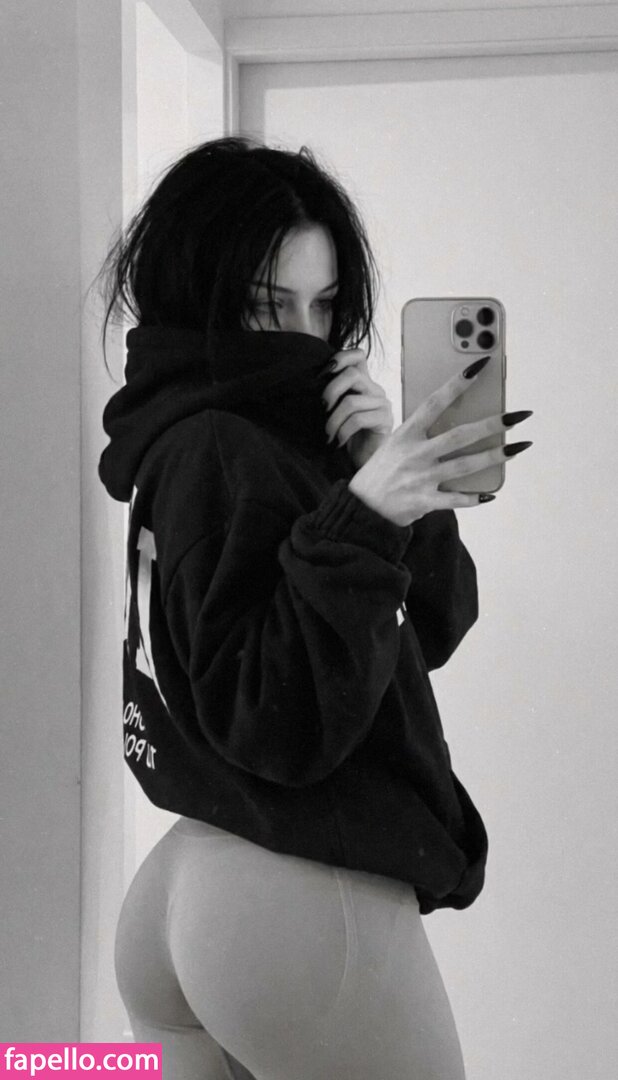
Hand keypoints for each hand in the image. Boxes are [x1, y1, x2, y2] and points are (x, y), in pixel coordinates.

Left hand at [322, 349, 393, 467]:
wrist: (364, 461)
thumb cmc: (347, 436)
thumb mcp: (335, 411)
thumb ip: (331, 395)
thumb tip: (310, 383)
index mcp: (363, 383)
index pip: (358, 356)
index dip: (342, 356)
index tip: (323, 372)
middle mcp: (375, 390)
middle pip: (352, 375)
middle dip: (330, 391)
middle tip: (321, 409)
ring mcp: (382, 404)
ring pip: (352, 401)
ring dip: (333, 420)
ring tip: (327, 434)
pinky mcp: (385, 420)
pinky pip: (358, 419)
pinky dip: (343, 431)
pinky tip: (338, 441)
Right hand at [348, 359, 532, 525]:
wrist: (360, 507)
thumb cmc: (381, 471)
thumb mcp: (394, 443)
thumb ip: (420, 433)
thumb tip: (454, 421)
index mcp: (405, 434)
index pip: (435, 402)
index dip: (457, 384)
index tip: (479, 368)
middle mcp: (415, 454)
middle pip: (460, 435)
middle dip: (492, 424)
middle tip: (518, 415)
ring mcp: (421, 478)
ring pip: (465, 465)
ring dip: (494, 456)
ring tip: (518, 447)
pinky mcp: (424, 501)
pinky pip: (455, 500)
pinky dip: (474, 497)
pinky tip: (491, 493)